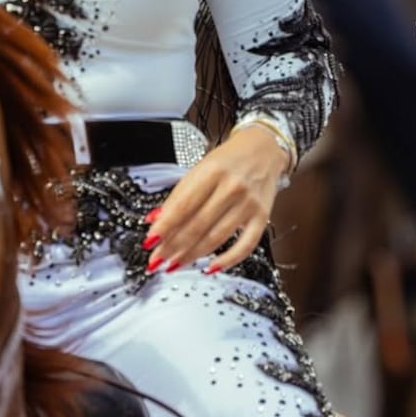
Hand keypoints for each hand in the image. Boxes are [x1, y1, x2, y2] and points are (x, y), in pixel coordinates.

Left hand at [142, 125, 290, 276]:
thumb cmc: (229, 159)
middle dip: (173, 246)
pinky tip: (211, 268)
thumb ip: (178, 195)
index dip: (165, 226)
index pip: (183, 205)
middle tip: (157, 259)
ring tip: (174, 264)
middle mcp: (232, 188)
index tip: (150, 241)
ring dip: (192, 255)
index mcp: (212, 171)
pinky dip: (228, 260)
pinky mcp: (262, 217)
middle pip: (197, 225)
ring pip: (216, 237)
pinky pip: (246, 246)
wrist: (264, 148)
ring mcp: (249, 204)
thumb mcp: (199, 168)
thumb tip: (156, 220)